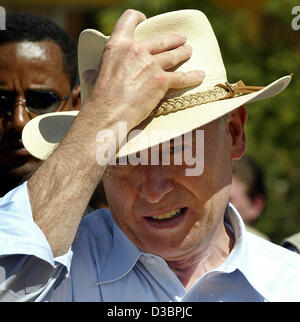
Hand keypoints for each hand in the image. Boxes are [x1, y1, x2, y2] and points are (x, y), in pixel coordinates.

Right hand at [85, 9, 204, 130]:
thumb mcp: (93, 78)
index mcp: (117, 46)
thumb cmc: (98, 99)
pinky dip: (193, 76)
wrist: (108, 114)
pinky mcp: (162, 81)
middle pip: (161, 40)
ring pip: (174, 55)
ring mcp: (151, 65)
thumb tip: (90, 72)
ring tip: (189, 51)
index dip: (138, 17)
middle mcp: (136, 51)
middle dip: (173, 39)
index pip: (129, 20)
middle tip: (180, 39)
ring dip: (184, 52)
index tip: (144, 20)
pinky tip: (200, 75)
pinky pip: (182, 77)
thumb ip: (95, 71)